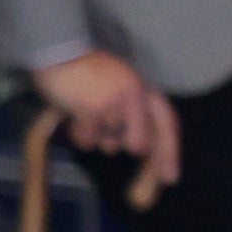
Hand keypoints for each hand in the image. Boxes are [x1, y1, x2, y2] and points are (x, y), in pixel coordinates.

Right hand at [34, 49, 180, 208]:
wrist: (59, 53)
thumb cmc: (90, 73)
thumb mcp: (122, 85)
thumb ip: (134, 112)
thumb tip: (139, 148)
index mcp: (144, 90)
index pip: (168, 124)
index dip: (171, 152)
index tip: (171, 178)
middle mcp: (134, 96)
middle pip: (138, 145)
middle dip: (121, 143)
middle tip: (104, 128)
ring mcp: (112, 104)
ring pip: (109, 145)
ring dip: (97, 136)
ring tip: (86, 111)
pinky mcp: (90, 109)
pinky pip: (88, 141)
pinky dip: (79, 134)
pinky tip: (74, 114)